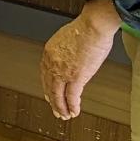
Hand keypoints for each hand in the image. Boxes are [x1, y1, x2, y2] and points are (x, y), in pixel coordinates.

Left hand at [40, 1, 121, 121]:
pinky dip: (72, 106)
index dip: (48, 87)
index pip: (45, 75)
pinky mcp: (76, 77)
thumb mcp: (68, 38)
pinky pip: (72, 97)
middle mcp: (52, 63)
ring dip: (61, 108)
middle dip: (53, 101)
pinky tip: (74, 112)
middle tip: (56, 110)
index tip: (50, 94)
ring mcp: (63, 71)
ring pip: (58, 95)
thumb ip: (65, 50)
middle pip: (49, 87)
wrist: (94, 25)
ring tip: (65, 115)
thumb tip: (71, 56)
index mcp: (49, 52)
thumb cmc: (87, 27)